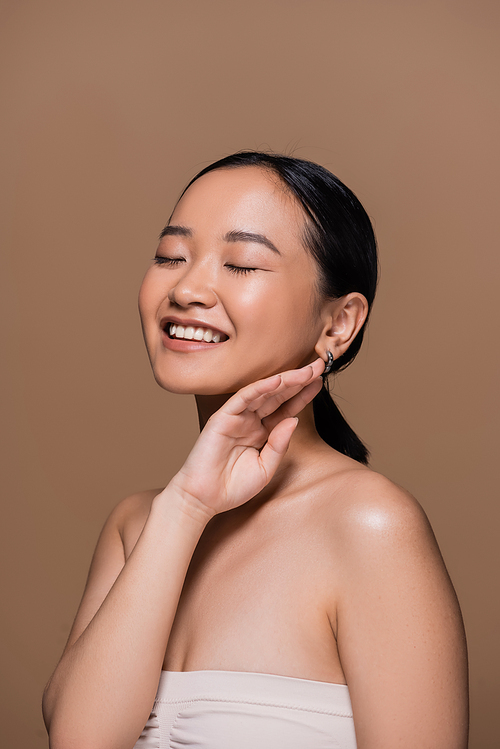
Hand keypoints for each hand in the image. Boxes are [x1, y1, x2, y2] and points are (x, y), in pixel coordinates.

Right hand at [167, 358, 324, 517]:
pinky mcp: (223, 417)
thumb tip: (294, 420)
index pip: (286, 409)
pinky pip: (243, 398)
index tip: (320, 381)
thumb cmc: (233, 487)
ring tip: (306, 371)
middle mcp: (250, 421)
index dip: (303, 395)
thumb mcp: (266, 468)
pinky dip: (260, 388)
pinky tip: (278, 380)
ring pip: (264, 393)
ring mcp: (237, 417)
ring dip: (285, 380)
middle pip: (278, 396)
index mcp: (261, 432)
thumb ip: (280, 444)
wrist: (204, 499)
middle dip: (299, 380)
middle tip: (319, 365)